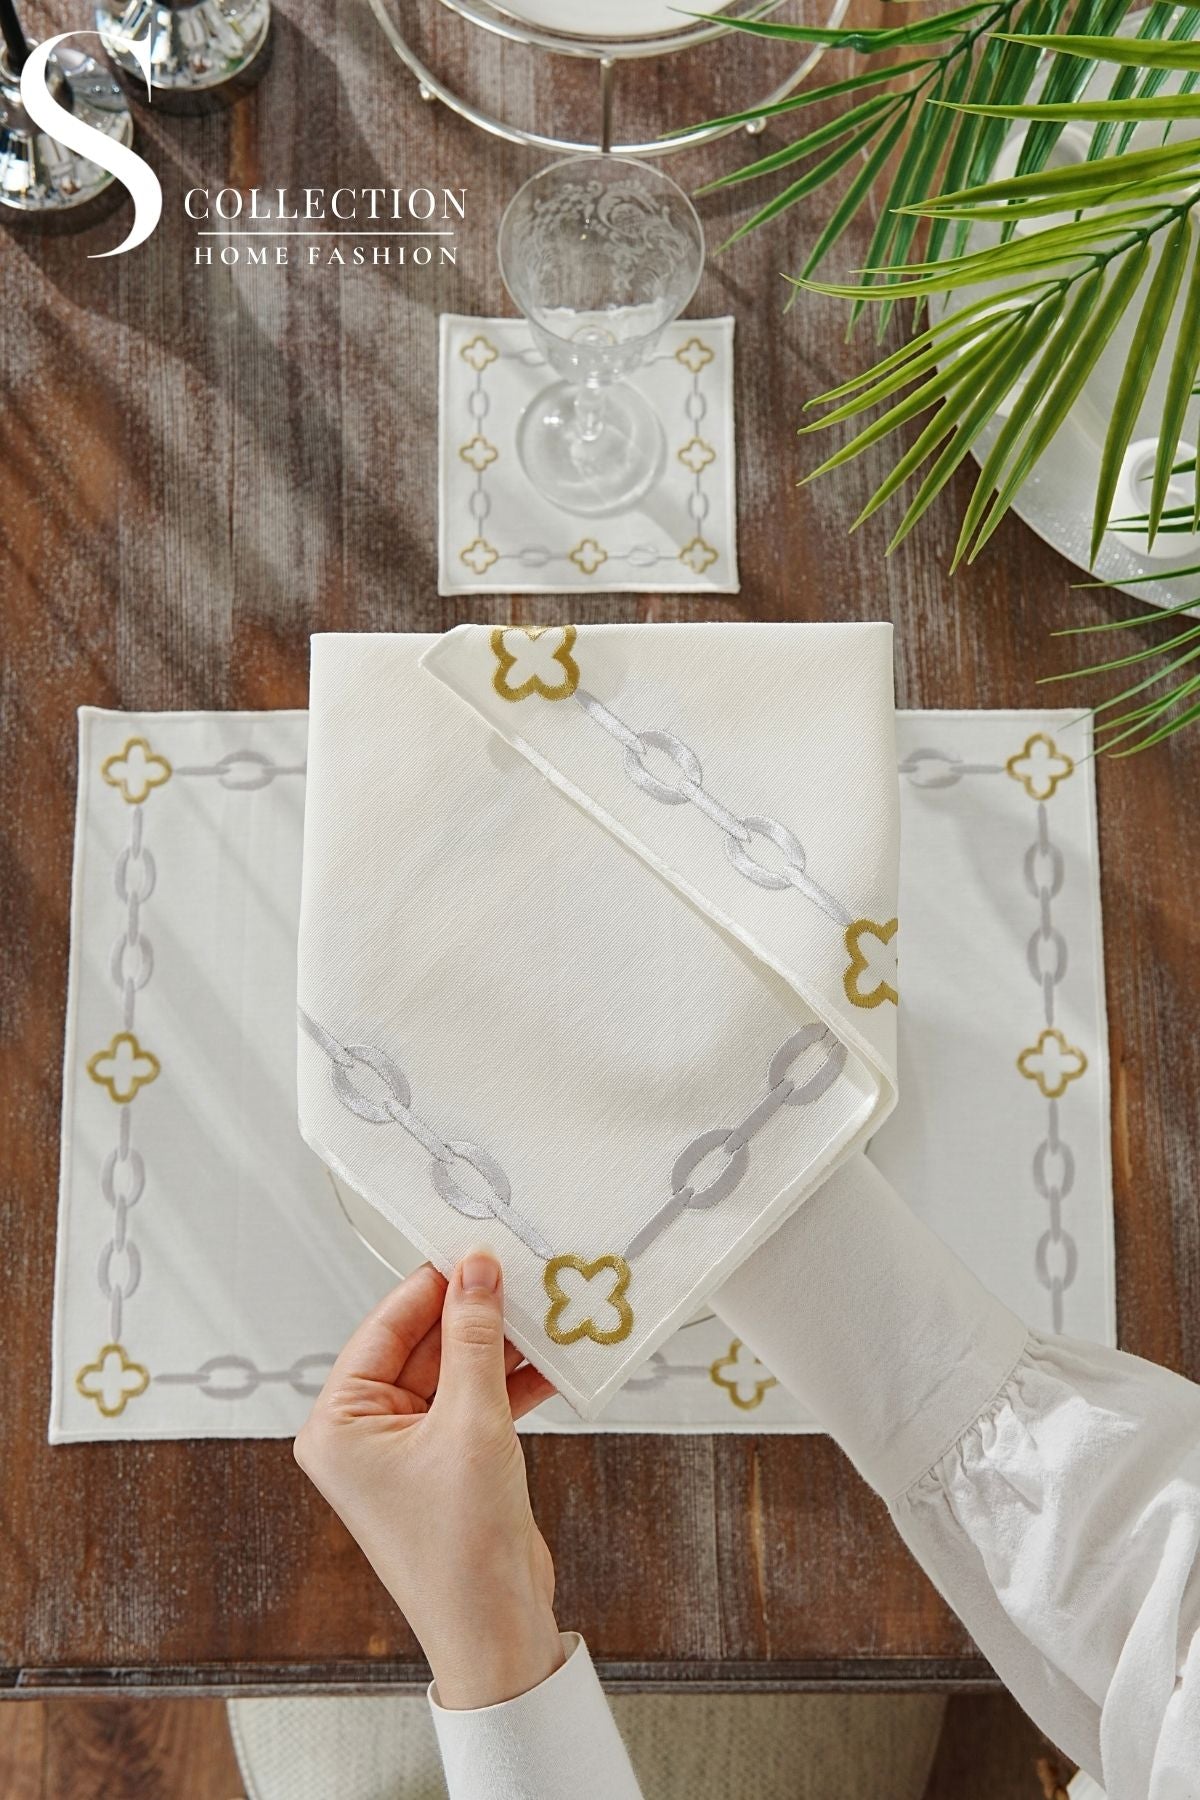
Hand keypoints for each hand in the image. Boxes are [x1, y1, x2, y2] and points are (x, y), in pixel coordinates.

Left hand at [294, 1251, 561, 1708]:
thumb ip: (475, 1339)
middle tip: (518, 1273)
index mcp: (338, 1423)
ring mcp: (405, 1448)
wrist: (496, 1632)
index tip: (474, 1248)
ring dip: (498, 1346)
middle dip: (472, 1313)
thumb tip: (476, 1273)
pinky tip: (548, 1358)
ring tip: (543, 1309)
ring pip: (453, 1369)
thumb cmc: (460, 1553)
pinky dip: (509, 1381)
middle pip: (421, 1343)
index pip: (385, 1326)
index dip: (434, 1284)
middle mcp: (363, 1432)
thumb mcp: (471, 1423)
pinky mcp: (445, 1461)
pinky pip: (473, 1400)